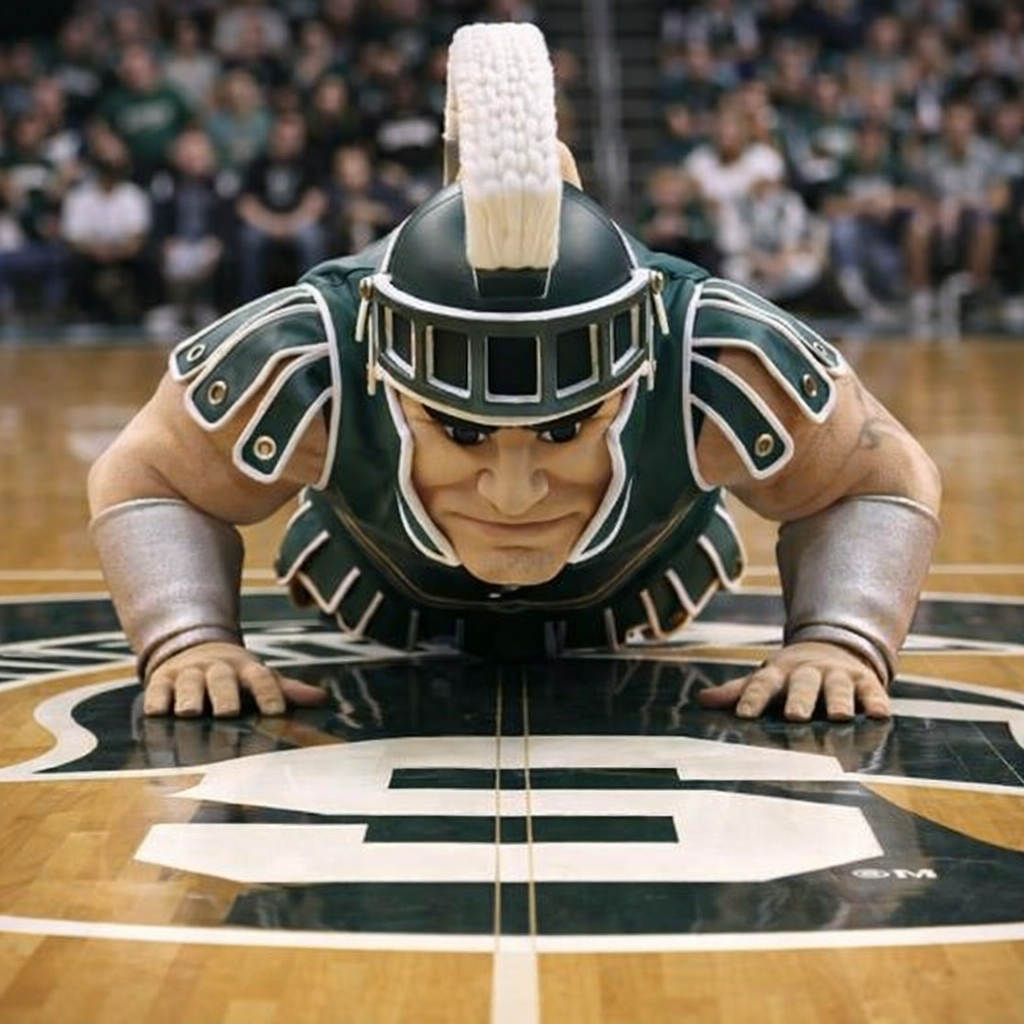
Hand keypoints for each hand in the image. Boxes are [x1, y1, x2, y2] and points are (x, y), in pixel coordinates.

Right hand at [143, 641, 328, 717]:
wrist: (193, 649)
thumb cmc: (234, 674)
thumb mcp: (259, 677)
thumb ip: (286, 689)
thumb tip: (321, 698)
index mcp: (245, 669)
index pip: (261, 678)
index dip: (270, 693)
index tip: (276, 712)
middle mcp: (217, 668)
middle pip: (223, 679)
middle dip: (225, 695)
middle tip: (227, 713)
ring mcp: (188, 673)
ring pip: (189, 683)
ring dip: (189, 697)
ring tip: (188, 712)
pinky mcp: (162, 681)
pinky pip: (157, 690)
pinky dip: (157, 700)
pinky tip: (156, 712)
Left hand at [696, 641, 889, 721]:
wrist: (833, 647)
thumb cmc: (792, 675)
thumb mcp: (766, 678)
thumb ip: (737, 691)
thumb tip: (702, 699)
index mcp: (780, 672)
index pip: (763, 684)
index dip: (752, 698)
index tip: (744, 716)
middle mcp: (809, 671)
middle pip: (803, 685)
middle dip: (799, 700)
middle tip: (795, 716)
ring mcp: (838, 674)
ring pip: (838, 687)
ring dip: (839, 700)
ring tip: (840, 716)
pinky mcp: (865, 680)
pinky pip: (873, 691)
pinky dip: (877, 702)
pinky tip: (880, 715)